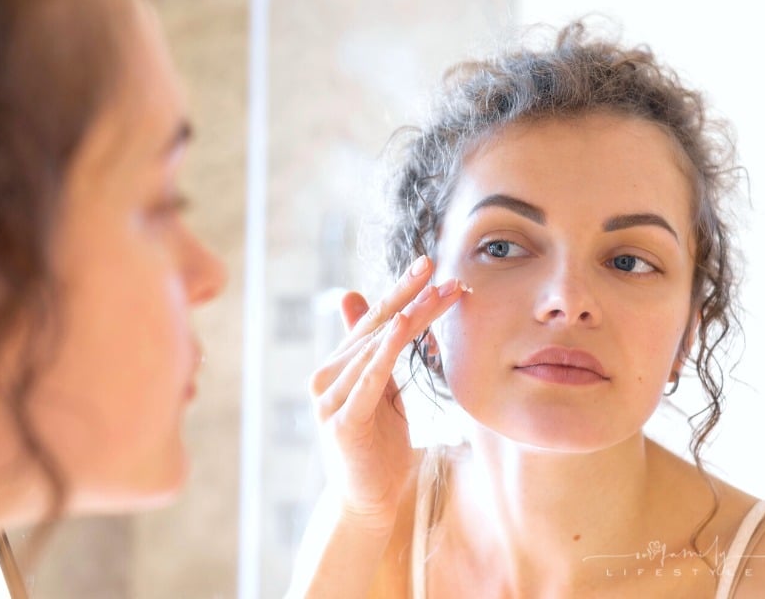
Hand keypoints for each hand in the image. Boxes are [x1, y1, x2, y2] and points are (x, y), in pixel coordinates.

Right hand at [308, 255, 466, 531]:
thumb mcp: (383, 391)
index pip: (373, 321)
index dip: (400, 291)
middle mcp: (328, 375)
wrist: (369, 500)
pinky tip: (402, 325)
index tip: (429, 265)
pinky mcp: (342, 421)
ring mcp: (330, 398)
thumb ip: (379, 351)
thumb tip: (375, 307)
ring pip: (376, 347)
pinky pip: (368, 379)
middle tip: (436, 266)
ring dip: (409, 316)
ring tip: (436, 293)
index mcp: (339, 366)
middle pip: (376, 328)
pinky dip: (385, 350)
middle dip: (410, 296)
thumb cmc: (380, 445)